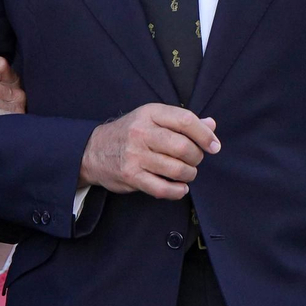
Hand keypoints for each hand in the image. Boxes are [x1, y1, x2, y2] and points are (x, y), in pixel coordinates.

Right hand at [78, 103, 218, 199]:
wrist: (92, 151)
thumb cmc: (129, 133)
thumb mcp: (151, 119)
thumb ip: (181, 122)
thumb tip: (211, 125)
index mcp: (149, 113)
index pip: (186, 121)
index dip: (205, 135)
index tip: (214, 146)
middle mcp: (141, 133)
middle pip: (184, 147)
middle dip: (197, 157)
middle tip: (194, 160)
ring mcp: (135, 156)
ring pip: (177, 169)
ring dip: (189, 174)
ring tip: (186, 173)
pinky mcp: (131, 176)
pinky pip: (163, 189)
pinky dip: (178, 191)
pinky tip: (180, 188)